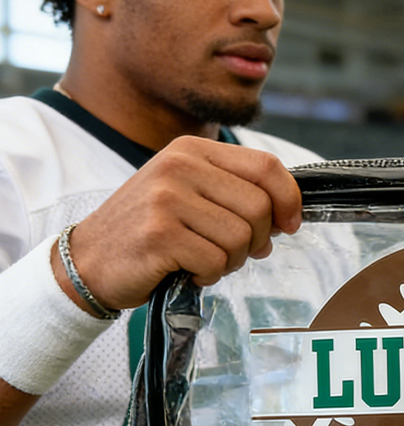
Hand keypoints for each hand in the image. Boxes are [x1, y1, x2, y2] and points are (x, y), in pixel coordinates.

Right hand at [64, 136, 301, 309]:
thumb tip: (287, 218)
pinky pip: (216, 262)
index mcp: (192, 150)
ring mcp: (167, 198)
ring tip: (204, 260)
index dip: (289, 199)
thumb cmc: (152, 230)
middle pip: (259, 207)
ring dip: (231, 261)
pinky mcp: (159, 234)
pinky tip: (188, 270)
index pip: (267, 166)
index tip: (290, 225)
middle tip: (232, 252)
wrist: (91, 259)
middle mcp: (179, 166)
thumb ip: (237, 196)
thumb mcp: (191, 195)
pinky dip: (209, 276)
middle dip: (256, 240)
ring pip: (241, 238)